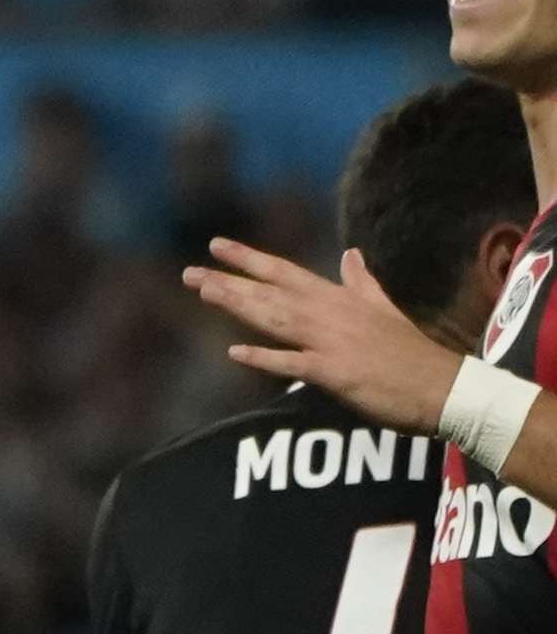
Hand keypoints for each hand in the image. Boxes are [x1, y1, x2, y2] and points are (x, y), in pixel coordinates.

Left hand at [183, 240, 461, 433]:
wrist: (443, 387)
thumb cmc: (411, 353)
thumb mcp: (384, 310)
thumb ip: (362, 283)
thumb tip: (351, 254)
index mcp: (339, 300)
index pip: (285, 272)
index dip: (250, 259)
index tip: (216, 246)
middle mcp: (330, 314)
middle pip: (271, 294)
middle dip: (230, 283)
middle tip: (190, 273)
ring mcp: (332, 342)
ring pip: (276, 320)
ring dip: (239, 306)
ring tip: (205, 293)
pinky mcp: (336, 372)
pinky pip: (294, 364)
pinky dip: (266, 358)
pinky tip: (236, 353)